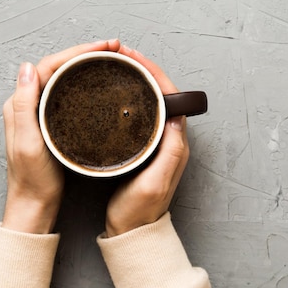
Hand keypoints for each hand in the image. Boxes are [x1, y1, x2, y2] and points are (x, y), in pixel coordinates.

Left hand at [1, 39, 120, 233]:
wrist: (34, 206)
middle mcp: (26, 103)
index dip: (76, 51)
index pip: (48, 65)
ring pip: (62, 77)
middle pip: (56, 66)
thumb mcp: (28, 144)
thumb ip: (24, 106)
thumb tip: (27, 68)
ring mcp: (38, 112)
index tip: (103, 47)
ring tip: (109, 58)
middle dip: (84, 53)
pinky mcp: (49, 122)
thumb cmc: (33, 180)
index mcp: (19, 104)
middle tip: (112, 48)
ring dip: (85, 64)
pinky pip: (66, 91)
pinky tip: (97, 82)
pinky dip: (83, 81)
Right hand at [105, 46, 189, 236]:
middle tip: (118, 55)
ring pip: (147, 100)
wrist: (132, 232)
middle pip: (159, 92)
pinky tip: (111, 94)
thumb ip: (169, 152)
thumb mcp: (155, 182)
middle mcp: (169, 138)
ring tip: (114, 66)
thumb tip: (176, 117)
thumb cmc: (141, 211)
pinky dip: (126, 97)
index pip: (169, 94)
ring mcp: (156, 142)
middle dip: (142, 69)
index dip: (152, 71)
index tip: (132, 57)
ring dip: (134, 80)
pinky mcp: (142, 147)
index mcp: (175, 142)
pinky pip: (138, 113)